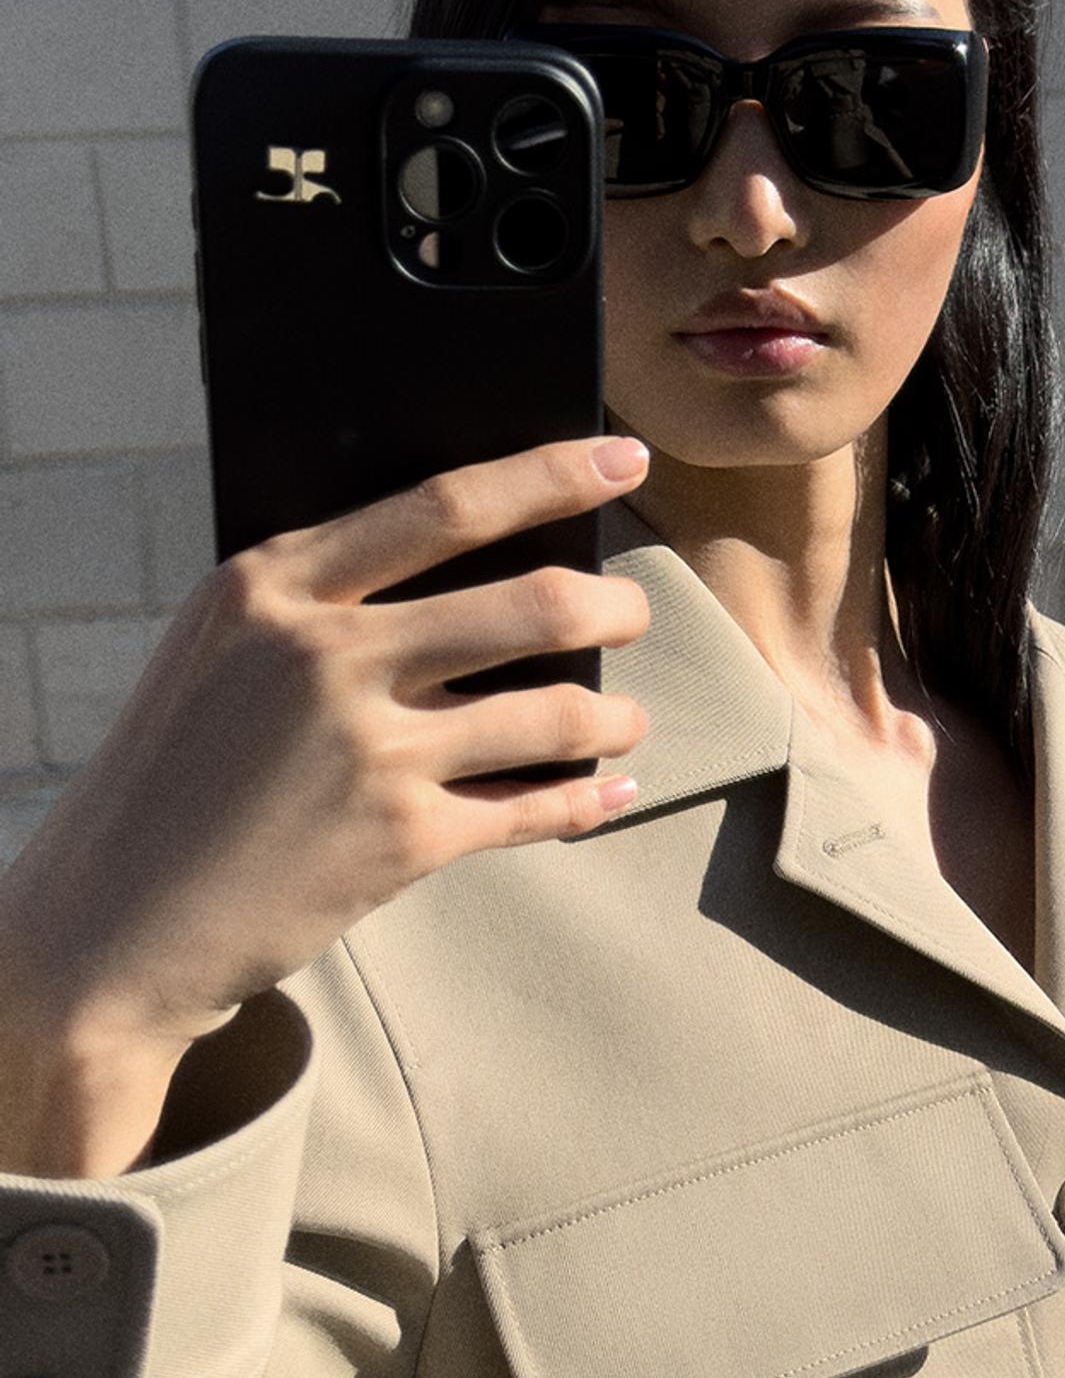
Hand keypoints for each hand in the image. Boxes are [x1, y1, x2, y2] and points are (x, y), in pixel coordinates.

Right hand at [0, 432, 656, 1071]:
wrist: (118, 918)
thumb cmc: (175, 778)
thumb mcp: (221, 654)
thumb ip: (321, 607)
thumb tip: (464, 576)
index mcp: (274, 588)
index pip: (443, 507)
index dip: (549, 475)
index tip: (622, 458)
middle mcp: (324, 657)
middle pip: (527, 605)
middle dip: (609, 608)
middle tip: (633, 613)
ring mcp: (367, 751)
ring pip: (550, 713)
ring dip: (610, 716)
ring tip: (625, 717)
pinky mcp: (401, 840)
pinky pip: (532, 808)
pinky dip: (586, 800)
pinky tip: (611, 791)